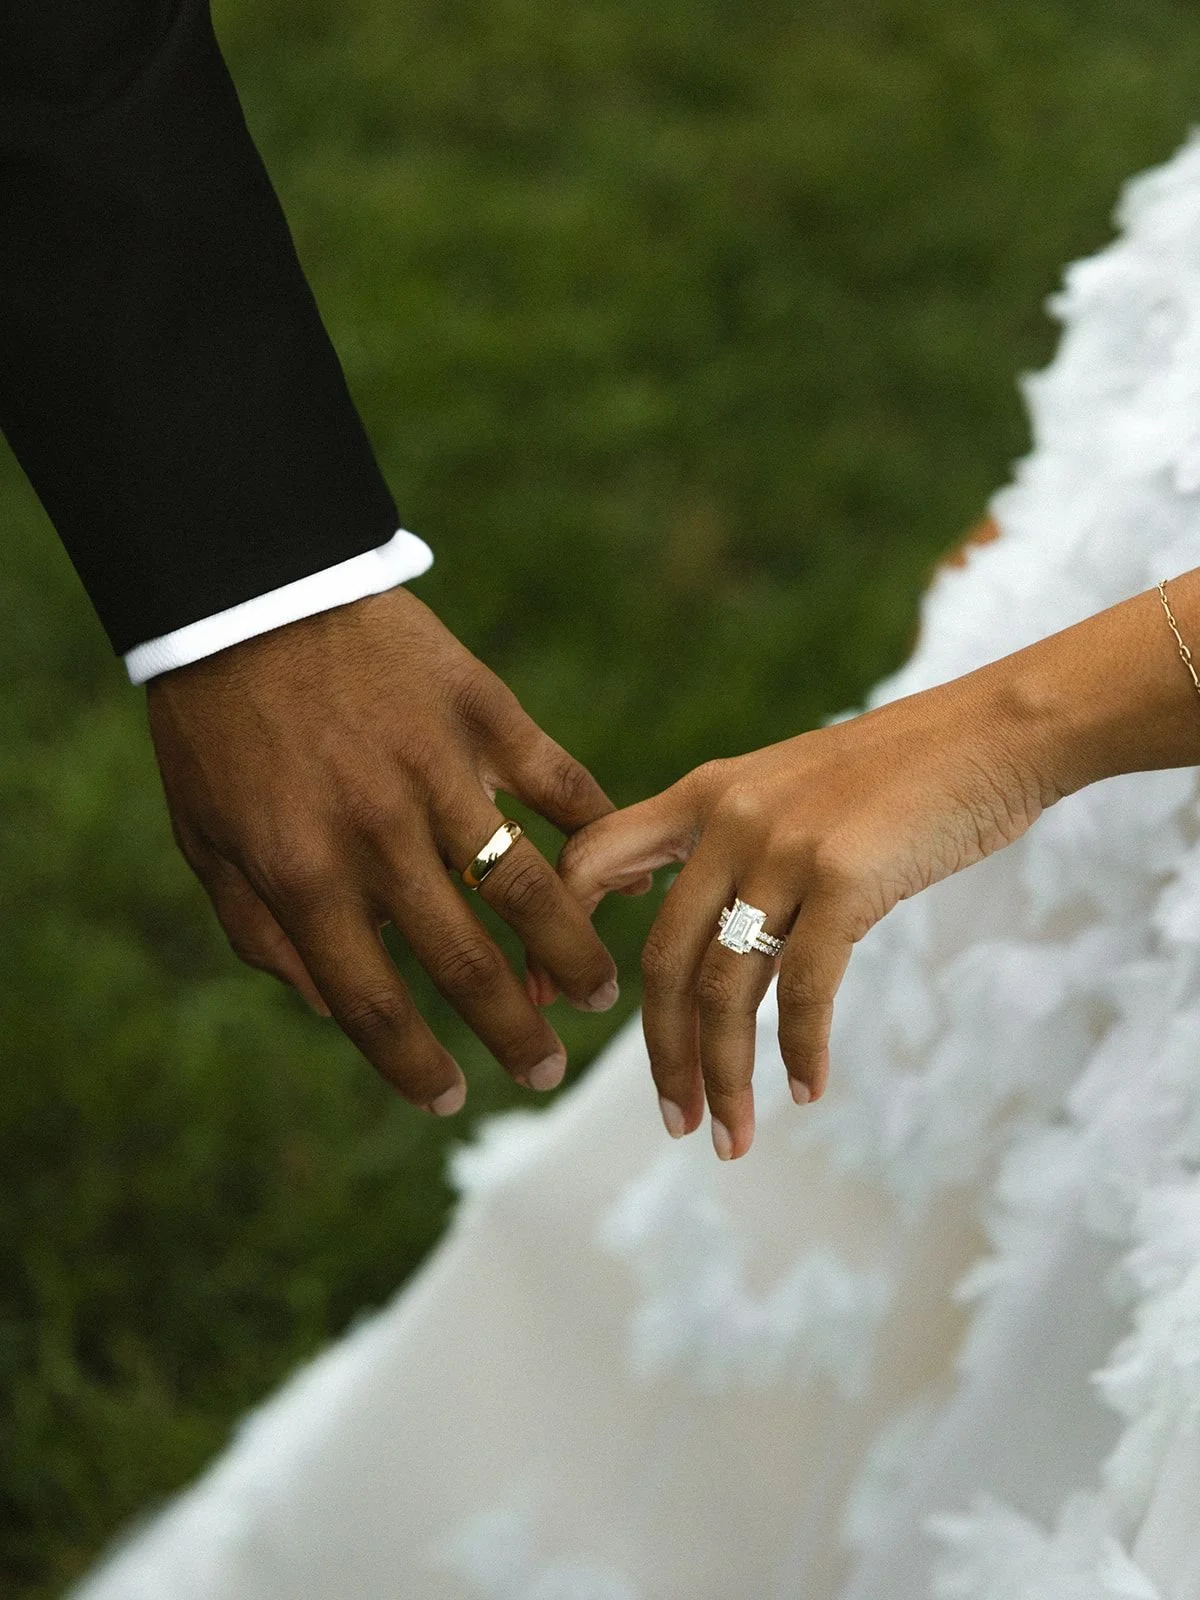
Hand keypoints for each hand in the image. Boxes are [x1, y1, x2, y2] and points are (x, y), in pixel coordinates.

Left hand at [147, 587, 620, 1112]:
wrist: (246, 590)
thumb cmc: (217, 725)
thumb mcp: (206, 841)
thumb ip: (261, 932)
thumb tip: (329, 1006)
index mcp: (304, 874)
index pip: (373, 1004)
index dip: (414, 1067)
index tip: (449, 1102)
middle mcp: (379, 836)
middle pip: (466, 964)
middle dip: (513, 1034)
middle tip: (546, 1072)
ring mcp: (441, 771)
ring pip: (531, 887)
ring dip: (574, 954)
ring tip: (601, 997)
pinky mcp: (483, 713)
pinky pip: (560, 785)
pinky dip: (601, 836)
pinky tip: (629, 881)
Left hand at [560, 669, 1050, 1158]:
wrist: (996, 731)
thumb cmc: (902, 773)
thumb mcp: (791, 789)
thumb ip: (736, 841)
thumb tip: (706, 927)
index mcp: (706, 793)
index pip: (594, 860)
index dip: (561, 934)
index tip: (551, 1000)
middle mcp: (730, 818)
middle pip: (662, 959)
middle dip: (661, 1053)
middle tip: (674, 1119)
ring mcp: (784, 846)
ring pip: (723, 988)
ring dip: (724, 1076)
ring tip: (729, 1138)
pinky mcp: (844, 876)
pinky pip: (802, 988)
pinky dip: (798, 1050)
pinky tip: (806, 1088)